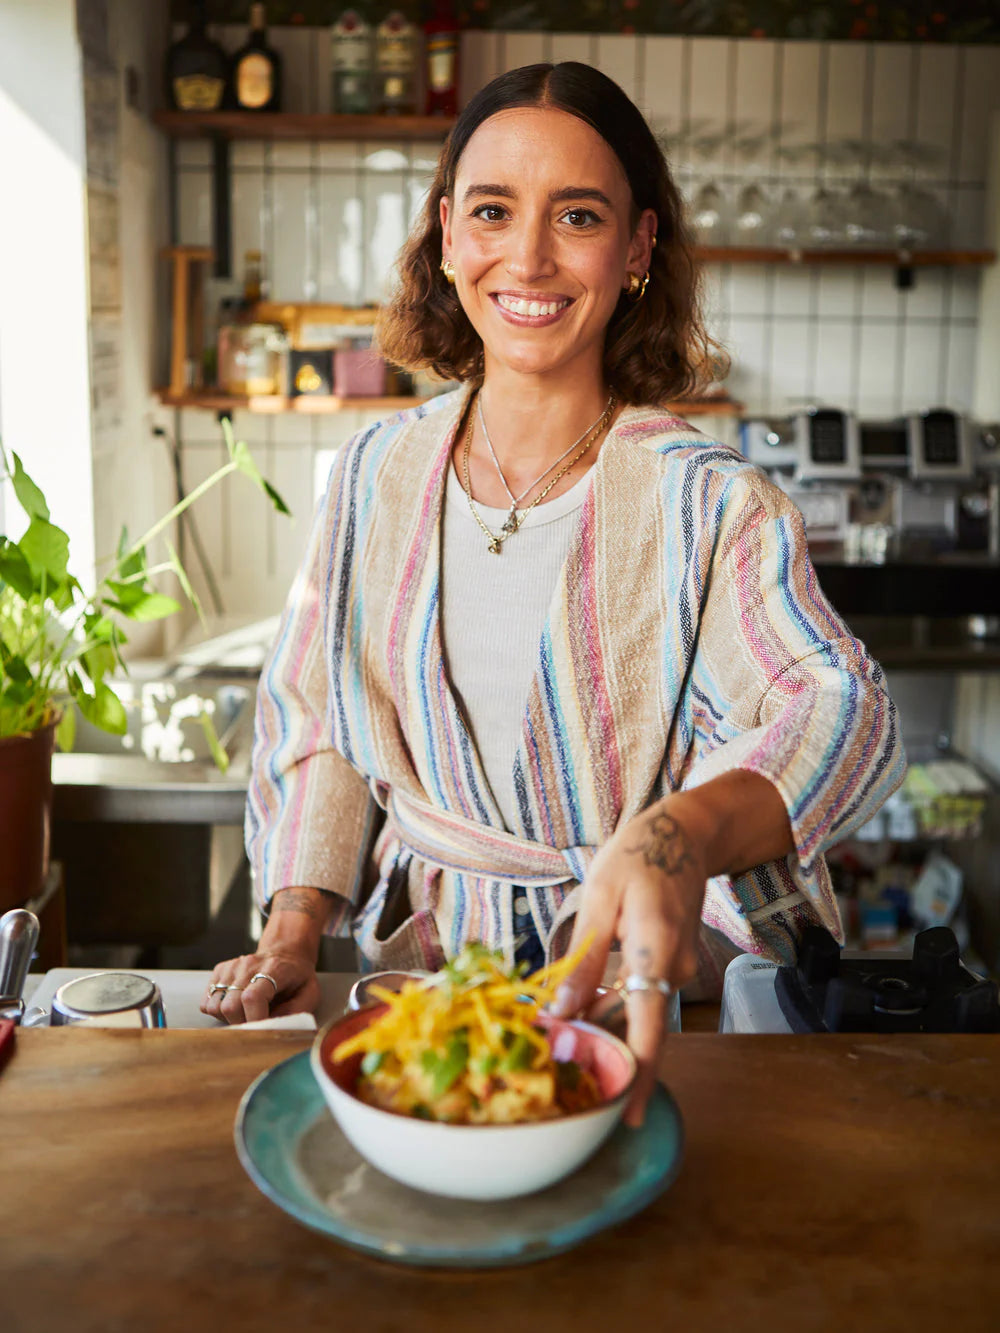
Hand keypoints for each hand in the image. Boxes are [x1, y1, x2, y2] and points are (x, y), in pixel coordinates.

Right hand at [201, 949, 319, 1024]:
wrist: (286, 952)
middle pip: (230, 1005)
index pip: (252, 997)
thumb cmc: (298, 976)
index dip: (254, 1019)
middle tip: (254, 1023)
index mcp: (274, 969)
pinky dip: (217, 1010)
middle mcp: (248, 965)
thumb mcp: (310, 993)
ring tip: (245, 1014)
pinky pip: (207, 1001)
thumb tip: (272, 1027)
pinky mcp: (220, 970)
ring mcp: (231, 966)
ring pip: (214, 1006)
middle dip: (241, 1023)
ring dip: (228, 1018)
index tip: (262, 1028)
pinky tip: (235, 1006)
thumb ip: (296, 1011)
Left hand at [551, 799, 706, 1126]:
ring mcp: (677, 968)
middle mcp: (674, 969)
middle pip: (640, 1029)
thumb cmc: (637, 857)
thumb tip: (561, 1011)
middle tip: (560, 1077)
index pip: (650, 1027)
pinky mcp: (672, 963)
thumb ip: (584, 958)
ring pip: (637, 1012)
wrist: (684, 833)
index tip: (624, 1115)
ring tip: (557, 1039)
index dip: (638, 1075)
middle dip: (605, 1056)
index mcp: (656, 951)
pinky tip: (579, 1007)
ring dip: (603, 1029)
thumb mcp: (599, 899)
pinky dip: (613, 1005)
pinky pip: (641, 994)